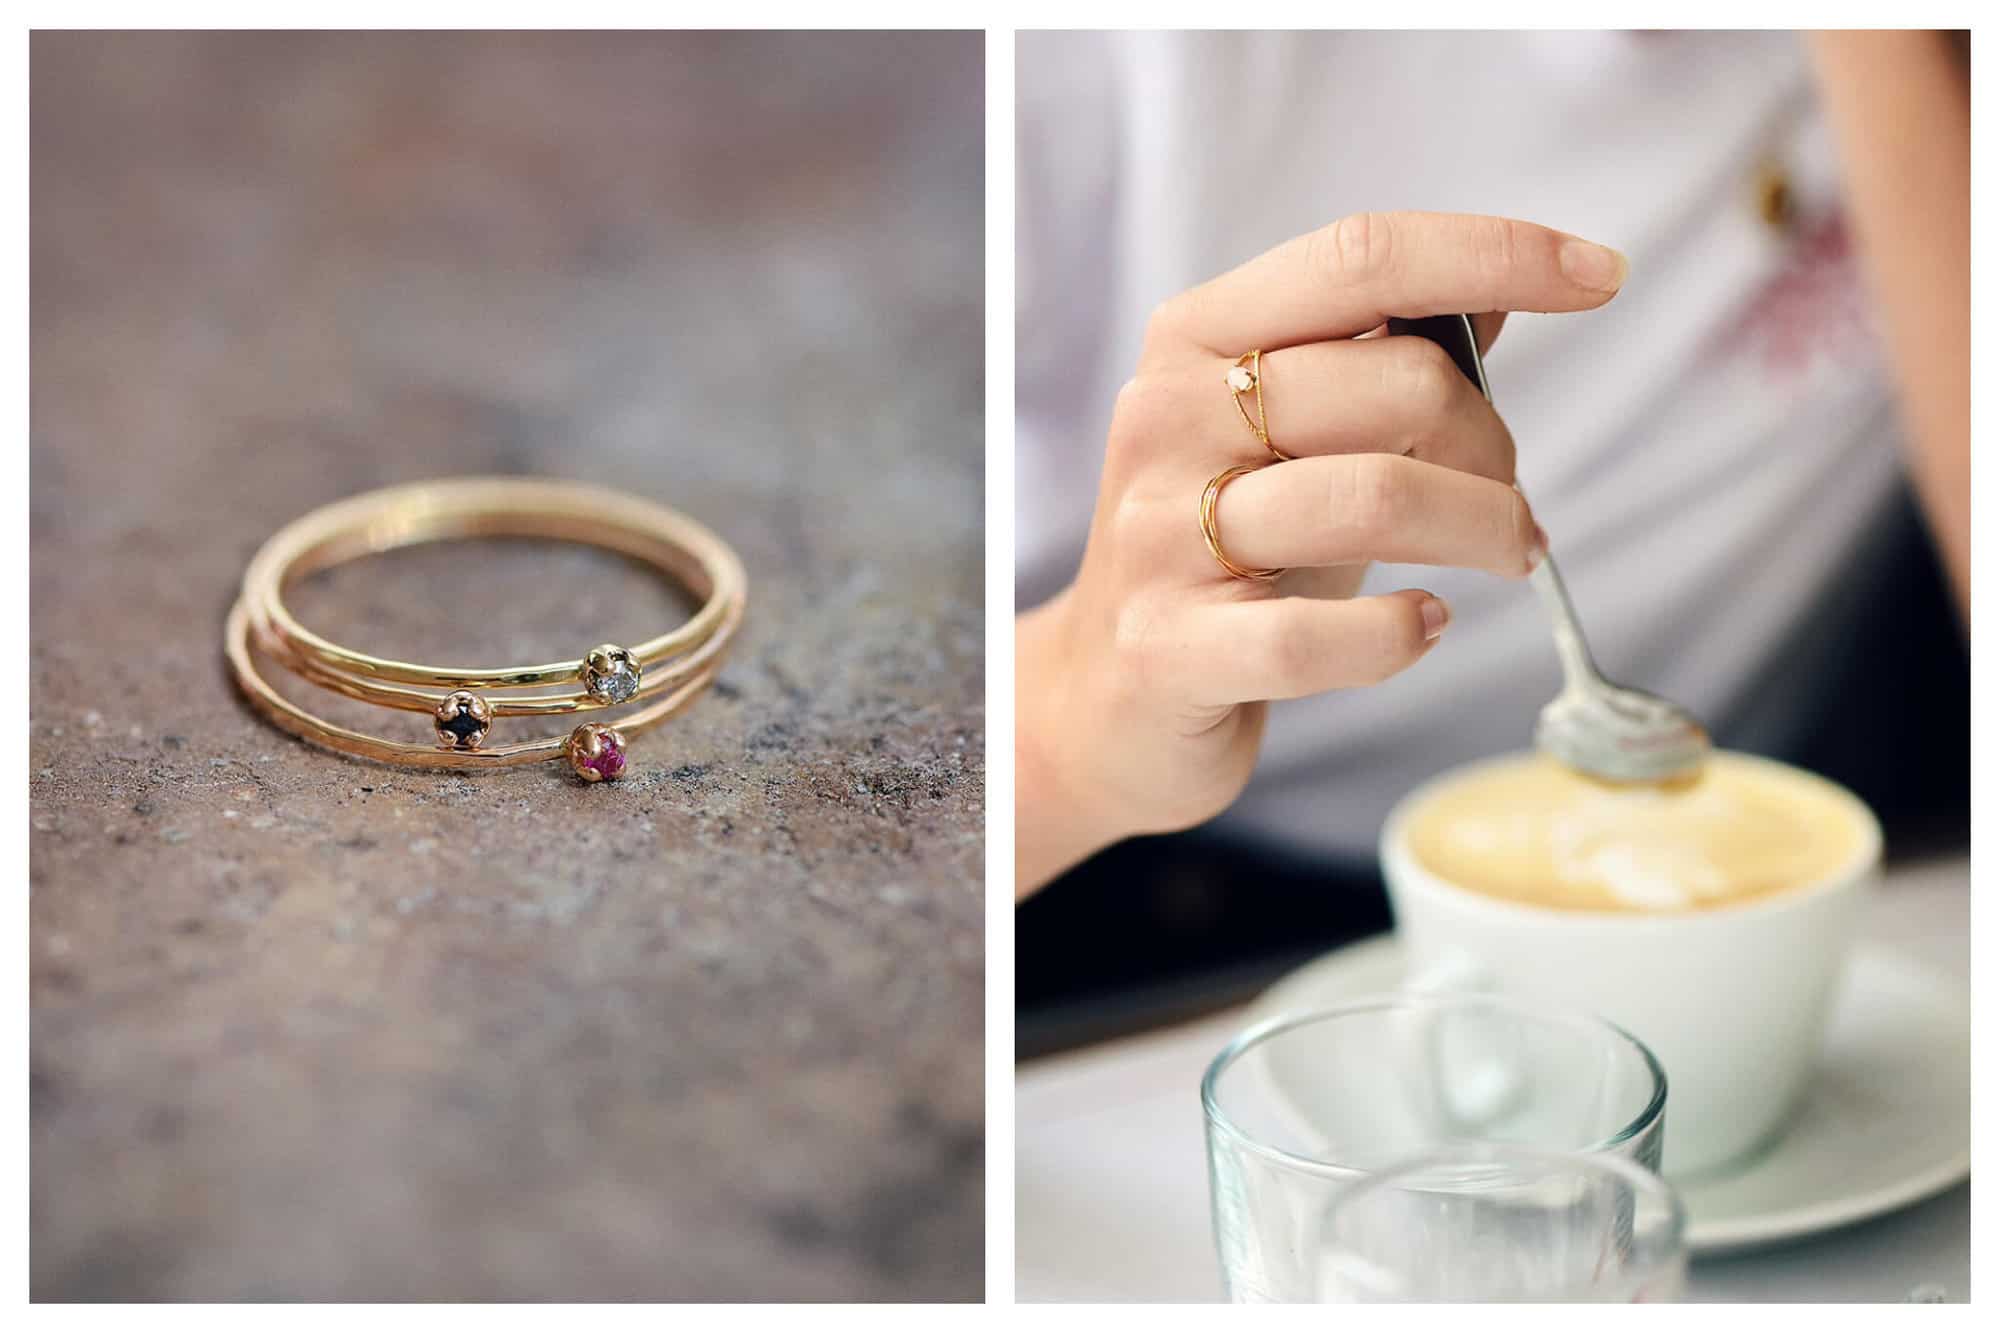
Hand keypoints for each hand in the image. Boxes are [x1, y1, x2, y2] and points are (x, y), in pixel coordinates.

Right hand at [1017, 211, 1628, 895]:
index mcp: (1197, 338)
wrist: (1102, 697)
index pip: (1360, 259)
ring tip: (1507, 557)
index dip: (1494, 252)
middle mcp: (1166, 417)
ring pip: (1376, 499)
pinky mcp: (1169, 647)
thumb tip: (1503, 287)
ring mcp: (1159, 533)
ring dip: (1485, 531)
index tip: (1599, 275)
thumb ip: (1380, 357)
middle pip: (1397, 383)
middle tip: (1508, 504)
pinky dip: (1401, 633)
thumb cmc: (1221, 553)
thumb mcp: (1290, 435)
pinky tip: (1419, 627)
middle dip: (1494, 446)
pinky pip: (1322, 636)